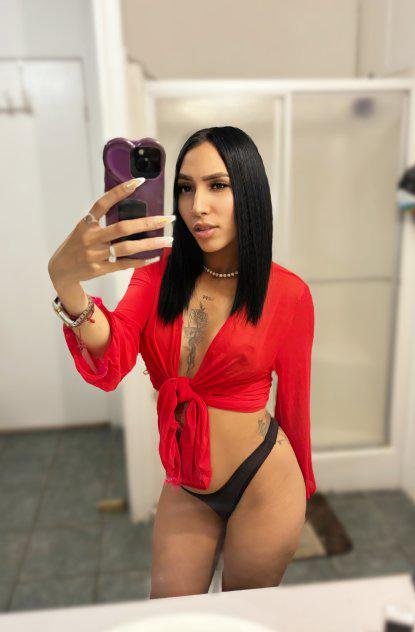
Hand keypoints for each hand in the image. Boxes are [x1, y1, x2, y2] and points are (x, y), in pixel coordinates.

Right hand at [48, 177, 173, 285]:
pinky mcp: (100, 269)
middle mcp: (91, 237)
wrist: (61, 270)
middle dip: (148, 222)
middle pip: (123, 228)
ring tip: (168, 241)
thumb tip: (131, 210)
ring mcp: (96, 254)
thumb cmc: (77, 245)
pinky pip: (124, 264)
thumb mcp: (83, 229)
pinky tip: (155, 257)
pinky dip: (141, 261)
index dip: (120, 191)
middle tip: (168, 218)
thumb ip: (102, 221)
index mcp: (86, 223)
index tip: (139, 181)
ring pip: (128, 248)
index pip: (103, 203)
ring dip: (150, 244)